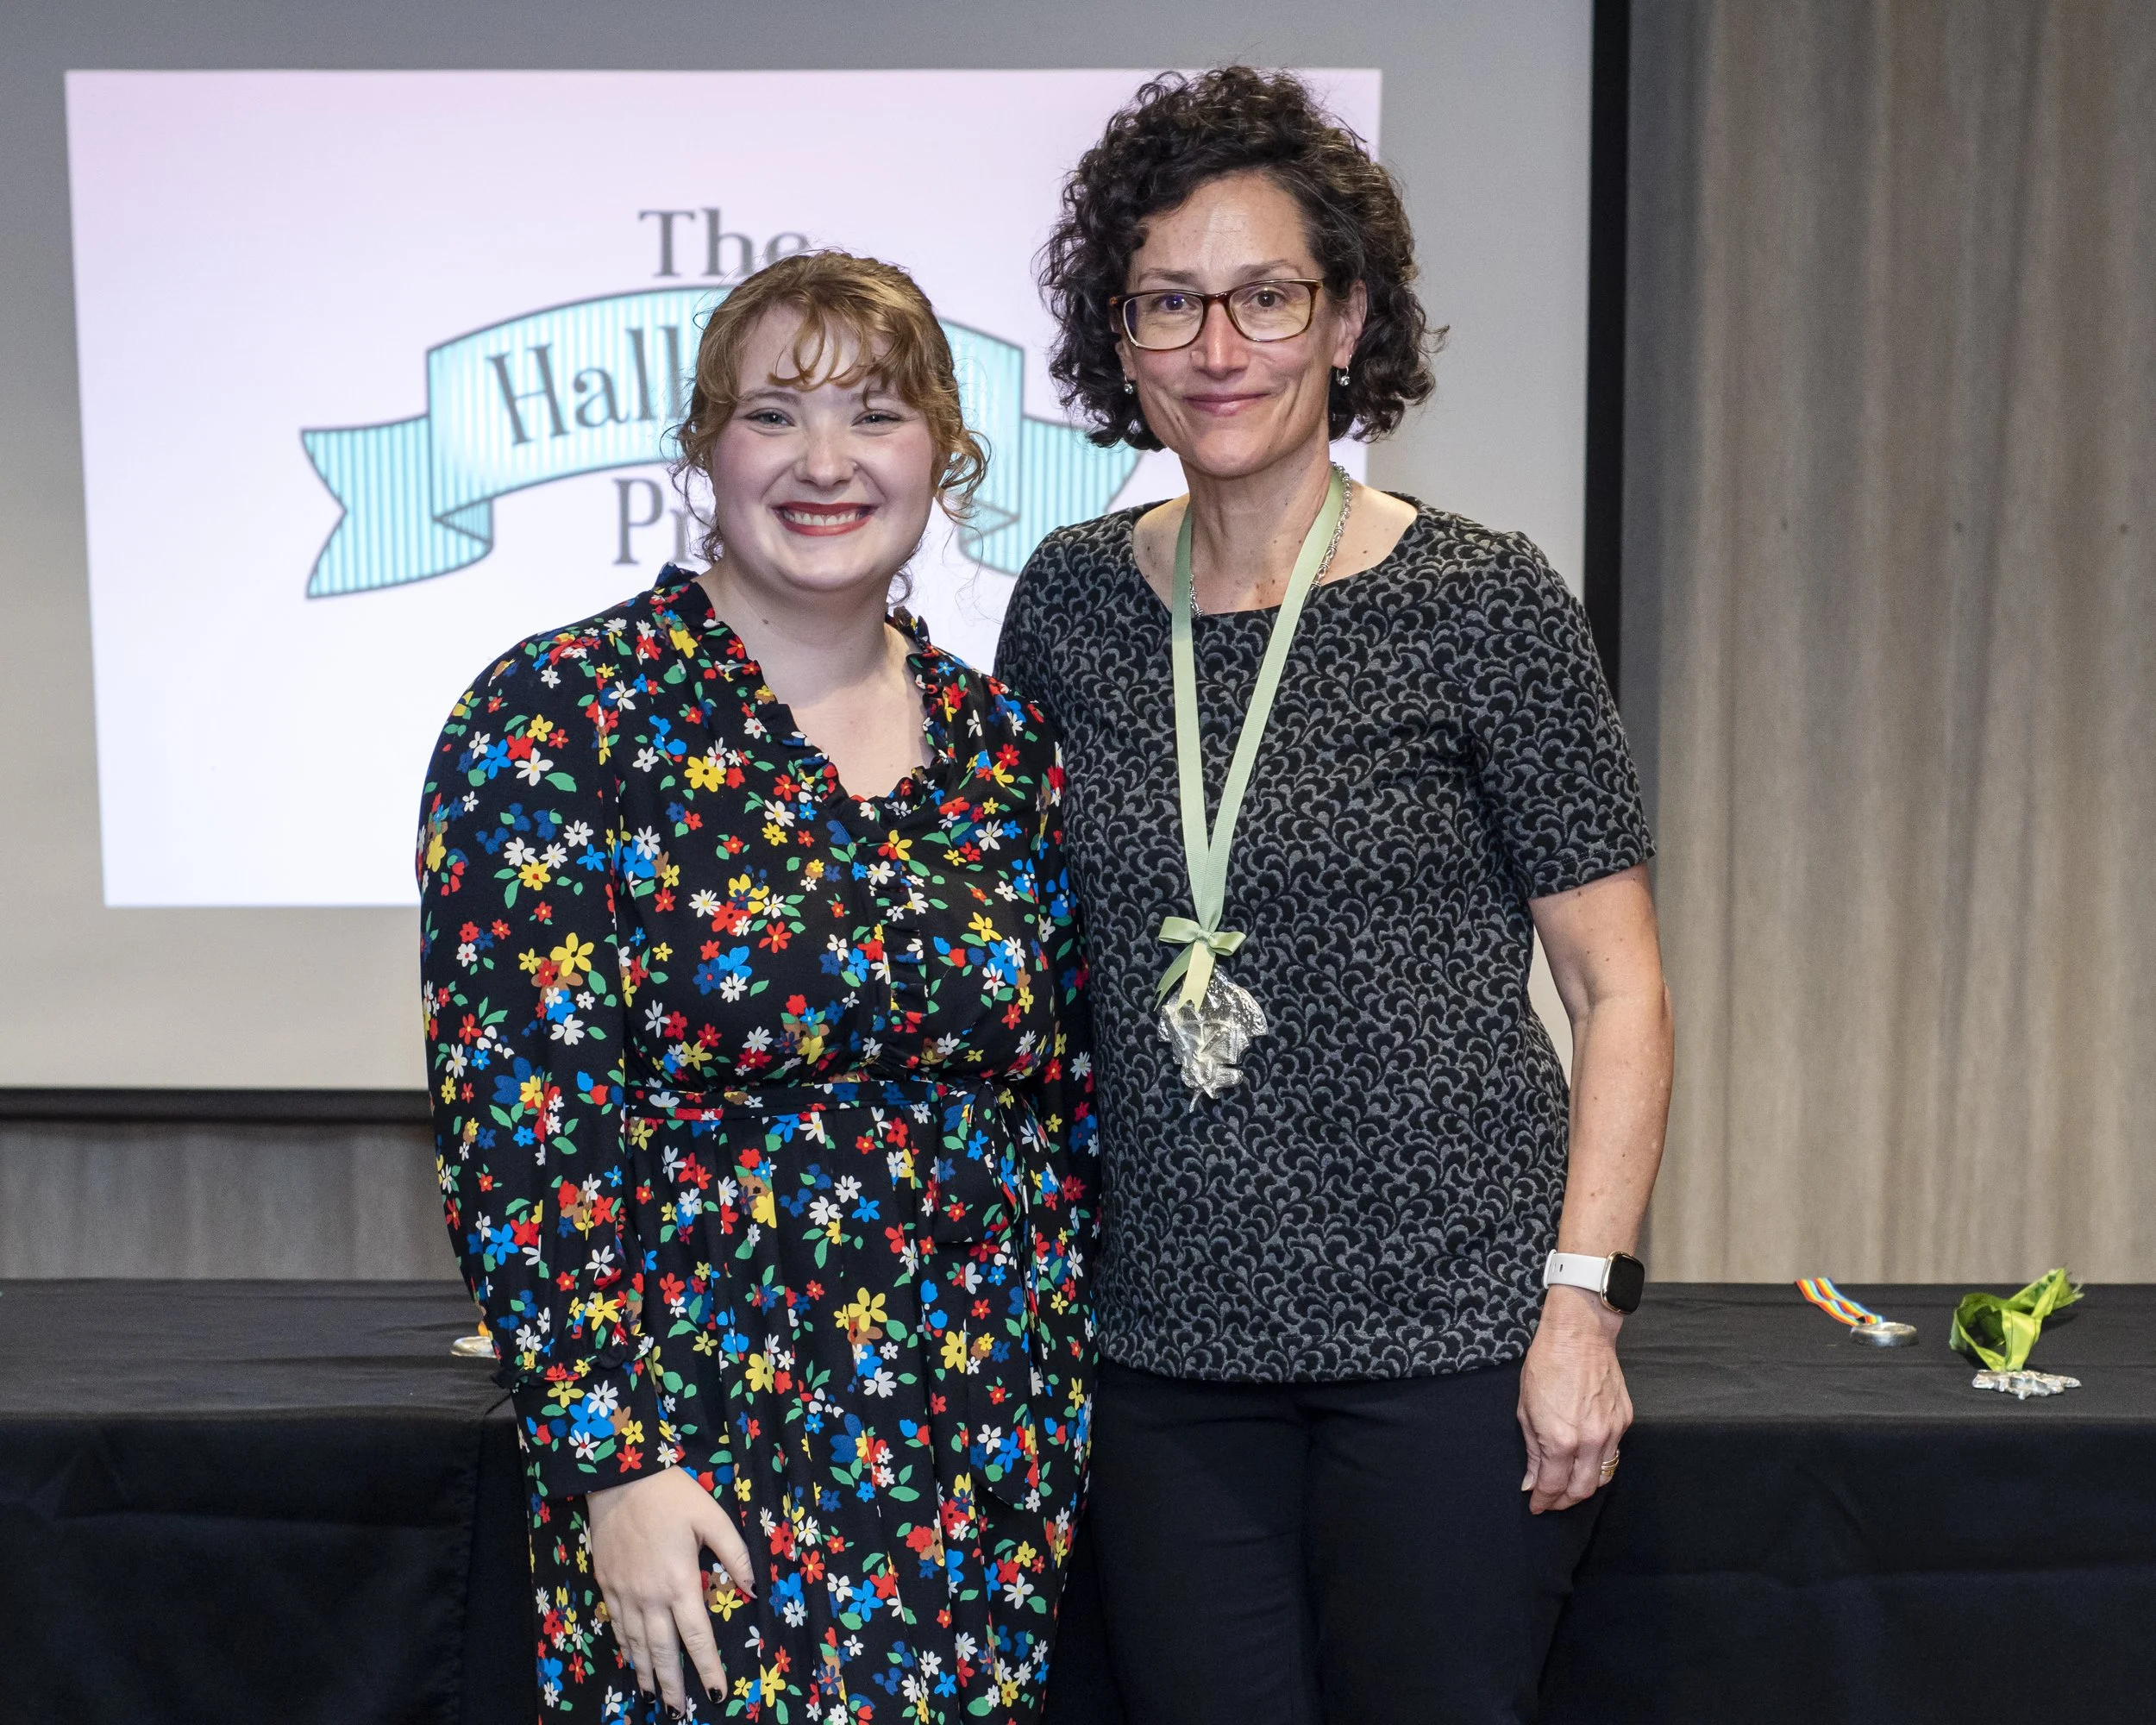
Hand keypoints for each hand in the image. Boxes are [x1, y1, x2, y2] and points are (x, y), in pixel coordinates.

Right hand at [586, 1465, 755, 1712]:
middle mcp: (650, 1596)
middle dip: (673, 1685)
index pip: (697, 1637)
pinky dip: (625, 1648)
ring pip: (636, 1644)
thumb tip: (753, 1588)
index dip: (707, 1668)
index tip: (716, 1692)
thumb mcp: (712, 1517)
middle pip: (662, 1652)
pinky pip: (617, 1625)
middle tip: (679, 1712)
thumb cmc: (671, 1494)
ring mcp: (625, 1593)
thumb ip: (734, 1554)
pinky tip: (631, 1660)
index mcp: (680, 1582)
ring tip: (654, 1698)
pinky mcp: (607, 1584)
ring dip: (646, 1674)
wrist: (619, 1477)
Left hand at [1517, 1285, 1633, 1513]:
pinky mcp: (1625, 1421)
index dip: (1543, 1500)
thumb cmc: (1545, 1365)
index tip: (1536, 1506)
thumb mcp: (1526, 1408)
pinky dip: (1598, 1465)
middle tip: (1551, 1502)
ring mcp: (1612, 1432)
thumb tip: (1532, 1481)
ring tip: (1568, 1487)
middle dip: (1564, 1502)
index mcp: (1561, 1439)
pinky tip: (1585, 1462)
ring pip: (1602, 1477)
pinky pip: (1614, 1455)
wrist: (1579, 1334)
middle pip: (1582, 1490)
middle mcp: (1590, 1441)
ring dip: (1584, 1487)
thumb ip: (1533, 1450)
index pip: (1553, 1485)